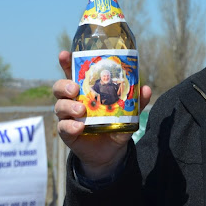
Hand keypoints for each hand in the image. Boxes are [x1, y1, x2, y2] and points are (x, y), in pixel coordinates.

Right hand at [53, 51, 151, 179]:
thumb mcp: (129, 112)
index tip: (64, 54)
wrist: (111, 151)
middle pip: (59, 87)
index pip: (72, 73)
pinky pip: (64, 127)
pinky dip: (70, 125)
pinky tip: (79, 127)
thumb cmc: (116, 124)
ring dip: (68, 106)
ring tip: (81, 109)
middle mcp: (73, 100)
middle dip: (64, 85)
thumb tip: (146, 89)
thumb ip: (136, 101)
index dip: (66, 63)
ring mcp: (68, 116)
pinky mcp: (67, 132)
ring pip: (59, 106)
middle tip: (75, 88)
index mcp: (85, 90)